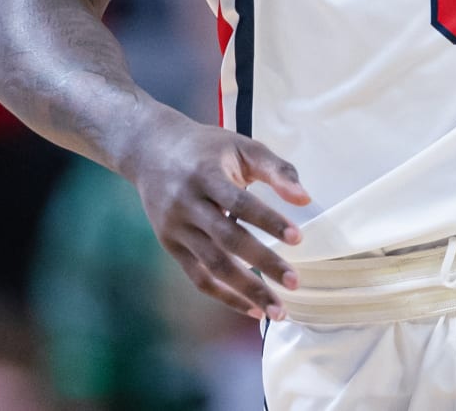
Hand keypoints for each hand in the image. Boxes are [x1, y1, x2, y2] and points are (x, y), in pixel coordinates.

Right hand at [127, 110, 311, 319]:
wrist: (150, 150)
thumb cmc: (206, 148)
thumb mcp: (241, 146)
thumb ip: (276, 169)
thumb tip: (305, 199)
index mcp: (206, 175)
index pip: (240, 203)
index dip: (268, 221)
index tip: (297, 239)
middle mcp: (187, 204)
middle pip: (227, 239)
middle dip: (262, 263)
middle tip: (294, 282)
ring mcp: (176, 229)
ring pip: (213, 266)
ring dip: (247, 290)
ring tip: (278, 310)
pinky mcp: (171, 246)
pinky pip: (199, 278)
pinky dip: (225, 296)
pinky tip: (252, 308)